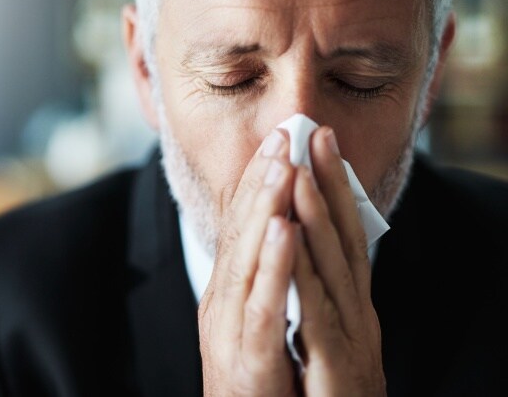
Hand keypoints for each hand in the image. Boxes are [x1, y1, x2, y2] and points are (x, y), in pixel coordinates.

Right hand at [198, 129, 298, 396]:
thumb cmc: (261, 379)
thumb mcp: (261, 318)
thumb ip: (267, 277)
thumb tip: (282, 231)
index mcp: (230, 290)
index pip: (244, 224)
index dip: (260, 180)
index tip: (280, 140)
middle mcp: (223, 302)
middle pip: (242, 232)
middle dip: (262, 180)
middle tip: (282, 135)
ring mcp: (229, 331)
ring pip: (247, 260)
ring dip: (264, 209)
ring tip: (282, 166)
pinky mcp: (245, 363)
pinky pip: (262, 308)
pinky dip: (272, 267)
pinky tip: (284, 230)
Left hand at [292, 127, 385, 395]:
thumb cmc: (329, 384)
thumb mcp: (328, 327)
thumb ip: (321, 286)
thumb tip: (305, 239)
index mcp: (350, 299)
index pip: (343, 231)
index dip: (332, 185)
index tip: (317, 140)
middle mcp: (356, 309)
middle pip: (341, 237)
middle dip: (327, 183)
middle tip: (313, 133)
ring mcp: (350, 336)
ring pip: (330, 267)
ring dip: (314, 216)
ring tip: (296, 169)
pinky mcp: (334, 366)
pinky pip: (314, 315)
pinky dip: (301, 275)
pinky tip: (287, 237)